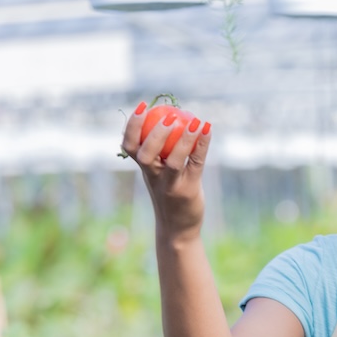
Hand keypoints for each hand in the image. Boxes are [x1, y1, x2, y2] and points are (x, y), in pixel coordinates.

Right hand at [120, 100, 212, 238]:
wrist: (178, 230)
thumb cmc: (170, 195)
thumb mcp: (161, 175)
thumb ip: (160, 154)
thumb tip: (168, 119)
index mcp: (145, 170)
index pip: (130, 146)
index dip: (132, 126)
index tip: (142, 106)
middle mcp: (154, 177)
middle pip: (145, 155)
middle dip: (153, 134)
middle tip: (168, 116)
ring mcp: (171, 185)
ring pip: (173, 162)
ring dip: (183, 140)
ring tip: (193, 121)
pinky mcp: (188, 190)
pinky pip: (195, 165)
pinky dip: (201, 145)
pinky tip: (207, 129)